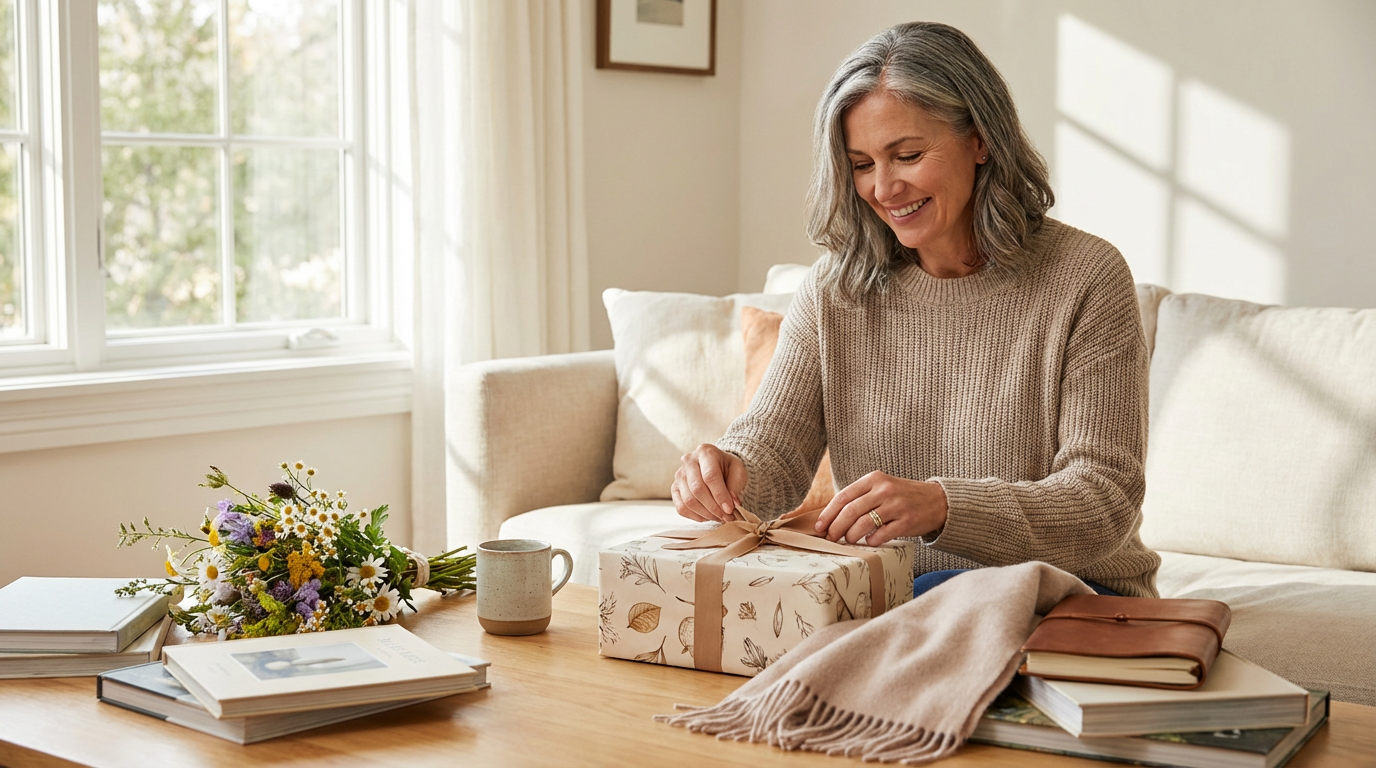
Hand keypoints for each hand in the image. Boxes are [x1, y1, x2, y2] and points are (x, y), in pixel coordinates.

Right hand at [672, 444, 746, 522]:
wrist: (717, 467)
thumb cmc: (728, 469)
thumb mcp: (738, 472)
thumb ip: (735, 487)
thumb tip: (730, 505)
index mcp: (705, 452)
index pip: (710, 476)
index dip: (720, 495)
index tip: (730, 509)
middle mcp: (688, 461)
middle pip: (697, 489)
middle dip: (714, 507)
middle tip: (727, 516)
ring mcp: (679, 475)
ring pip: (689, 501)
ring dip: (706, 514)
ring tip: (720, 517)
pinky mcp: (674, 489)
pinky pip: (682, 508)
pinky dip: (696, 516)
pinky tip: (708, 516)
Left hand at [815, 471, 947, 546]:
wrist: (938, 501)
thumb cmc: (903, 496)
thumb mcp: (882, 487)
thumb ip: (861, 497)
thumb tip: (832, 516)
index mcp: (874, 479)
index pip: (844, 496)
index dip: (828, 513)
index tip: (819, 526)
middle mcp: (884, 490)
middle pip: (850, 511)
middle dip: (836, 527)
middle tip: (830, 538)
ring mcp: (896, 505)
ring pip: (863, 523)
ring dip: (851, 535)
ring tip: (848, 540)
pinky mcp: (907, 521)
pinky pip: (882, 534)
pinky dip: (871, 540)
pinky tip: (869, 542)